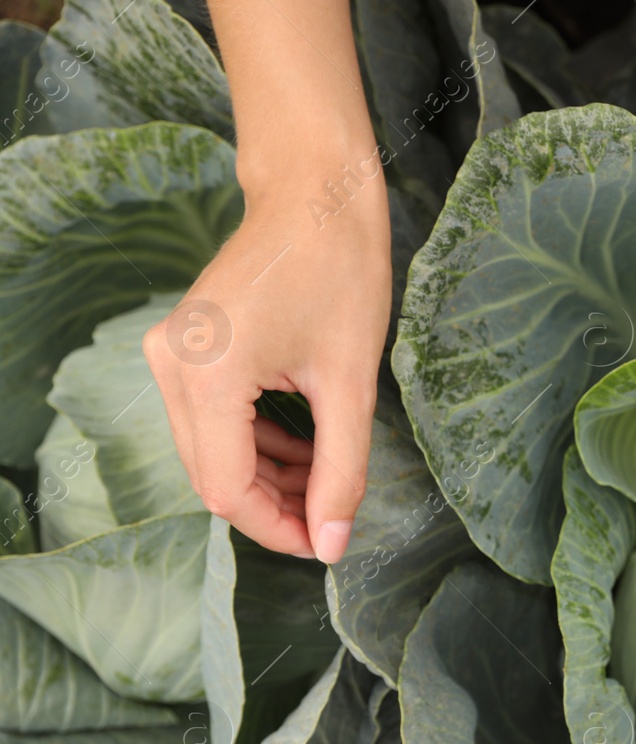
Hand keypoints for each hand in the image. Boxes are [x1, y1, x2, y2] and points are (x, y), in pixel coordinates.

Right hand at [142, 161, 389, 561]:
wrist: (316, 195)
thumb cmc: (342, 273)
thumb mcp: (352, 385)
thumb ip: (342, 471)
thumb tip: (333, 542)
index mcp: (208, 376)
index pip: (227, 489)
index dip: (277, 528)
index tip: (325, 544)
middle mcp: (172, 366)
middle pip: (212, 475)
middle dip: (273, 507)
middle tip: (331, 521)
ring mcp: (170, 354)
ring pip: (210, 452)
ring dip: (266, 479)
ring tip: (324, 486)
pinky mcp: (183, 347)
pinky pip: (211, 421)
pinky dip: (255, 445)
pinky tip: (304, 452)